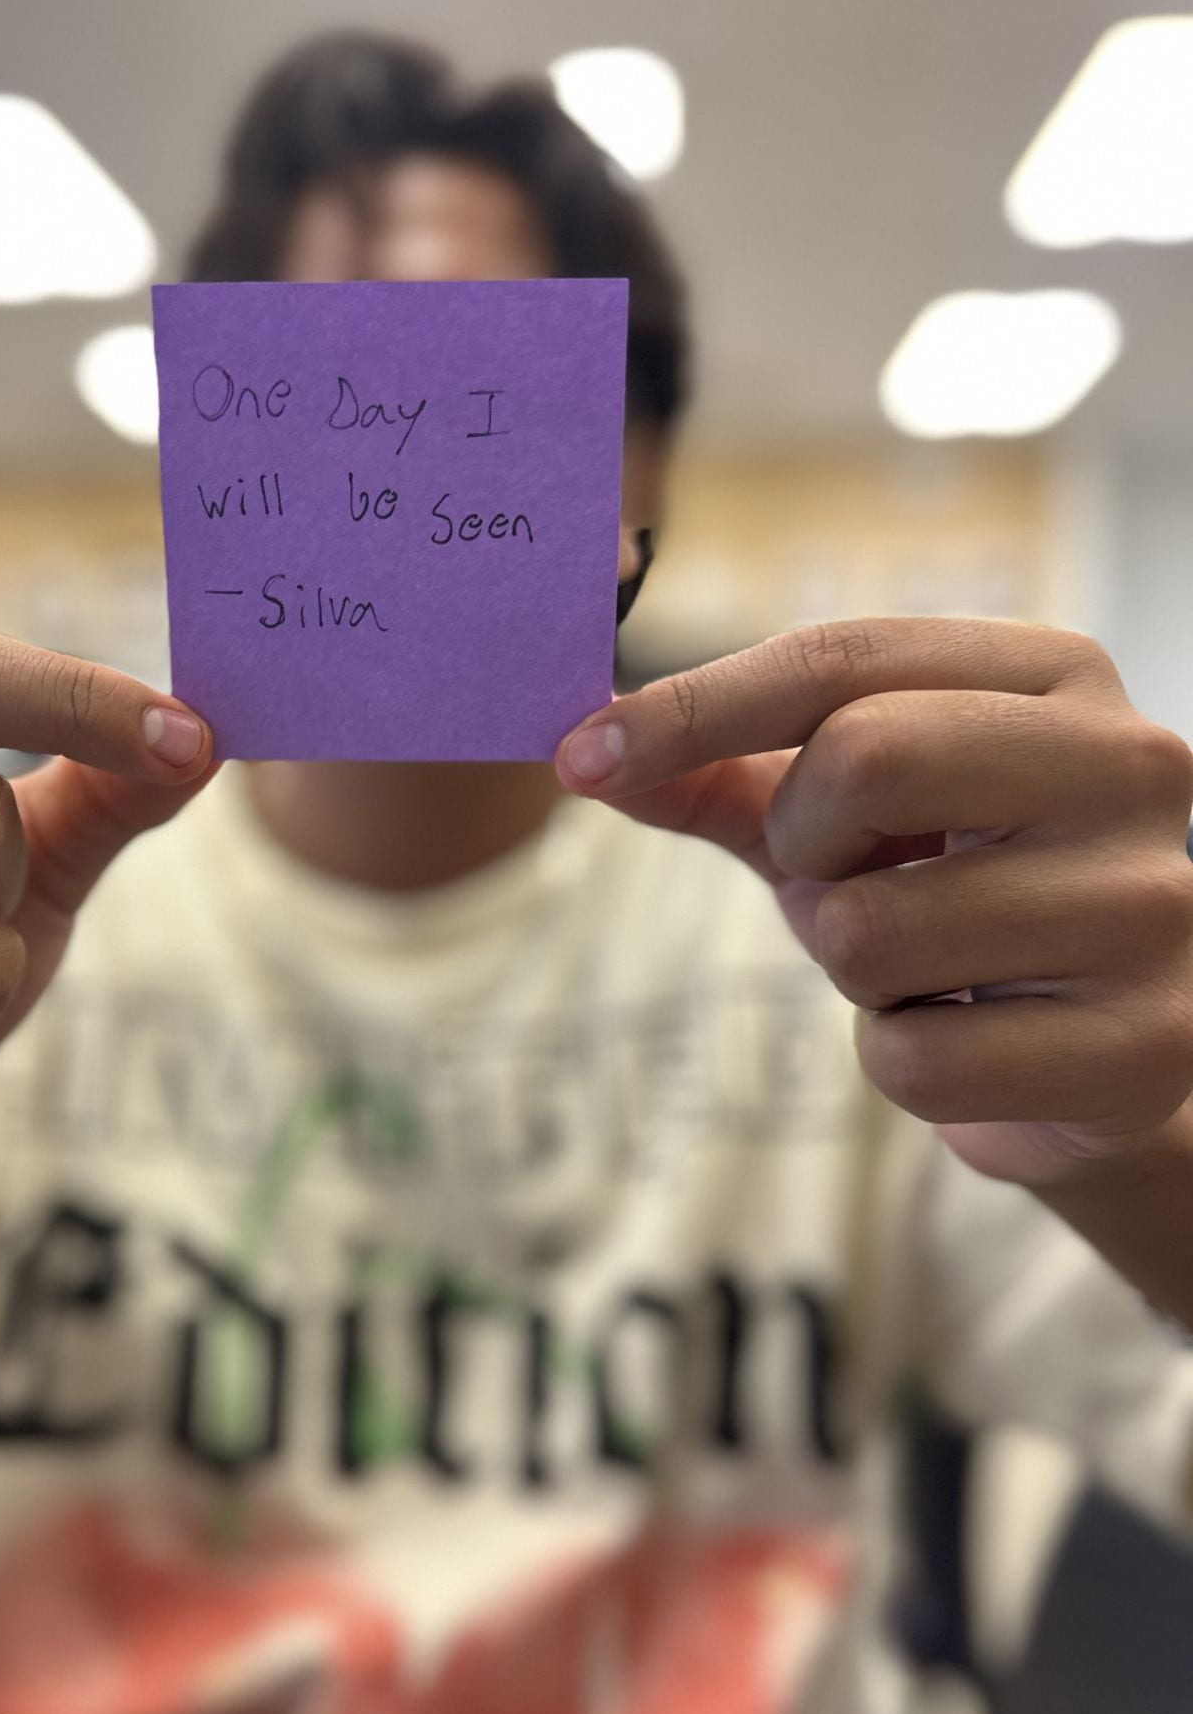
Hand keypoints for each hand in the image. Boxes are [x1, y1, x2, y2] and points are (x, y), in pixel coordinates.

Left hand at [557, 619, 1192, 1188]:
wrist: (1101, 1052)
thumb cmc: (957, 896)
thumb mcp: (842, 814)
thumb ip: (720, 770)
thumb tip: (582, 748)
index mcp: (1057, 675)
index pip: (844, 654)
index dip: (690, 705)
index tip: (578, 755)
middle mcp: (1132, 765)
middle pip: (863, 756)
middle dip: (801, 836)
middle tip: (837, 874)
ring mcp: (1152, 906)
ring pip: (868, 927)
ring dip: (846, 961)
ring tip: (924, 961)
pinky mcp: (1143, 1046)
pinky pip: (910, 1058)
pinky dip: (894, 1059)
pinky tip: (967, 1040)